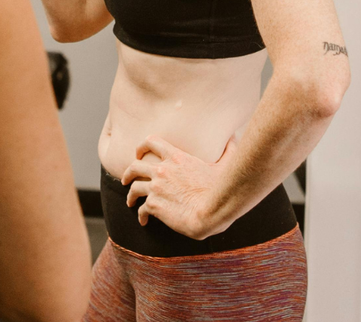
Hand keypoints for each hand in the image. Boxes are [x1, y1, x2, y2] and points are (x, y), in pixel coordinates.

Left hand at [120, 134, 238, 239]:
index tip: (138, 153)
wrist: (213, 210)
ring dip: (130, 195)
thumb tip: (234, 138)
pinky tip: (143, 221)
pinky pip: (141, 209)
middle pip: (134, 166)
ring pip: (133, 188)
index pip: (151, 142)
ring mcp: (156, 187)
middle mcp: (162, 170)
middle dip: (127, 172)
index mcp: (176, 157)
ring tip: (130, 202)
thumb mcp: (226, 165)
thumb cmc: (222, 188)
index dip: (141, 146)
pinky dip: (140, 215)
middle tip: (125, 179)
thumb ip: (228, 150)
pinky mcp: (154, 205)